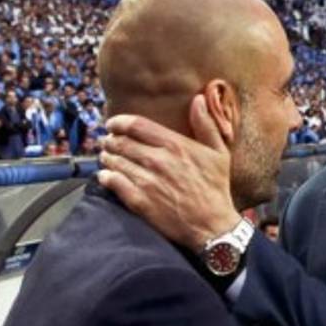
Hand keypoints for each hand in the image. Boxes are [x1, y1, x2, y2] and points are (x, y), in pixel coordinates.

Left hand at [98, 95, 239, 251]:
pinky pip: (112, 182)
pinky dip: (105, 176)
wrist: (212, 226)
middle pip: (121, 142)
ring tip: (106, 157)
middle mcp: (158, 160)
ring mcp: (147, 181)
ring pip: (114, 161)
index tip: (112, 124)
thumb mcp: (219, 153)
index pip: (136, 125)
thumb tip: (199, 99)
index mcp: (175, 145)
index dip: (119, 122)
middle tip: (107, 142)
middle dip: (110, 140)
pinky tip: (106, 176)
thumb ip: (206, 125)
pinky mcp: (139, 201)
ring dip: (107, 157)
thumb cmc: (216, 189)